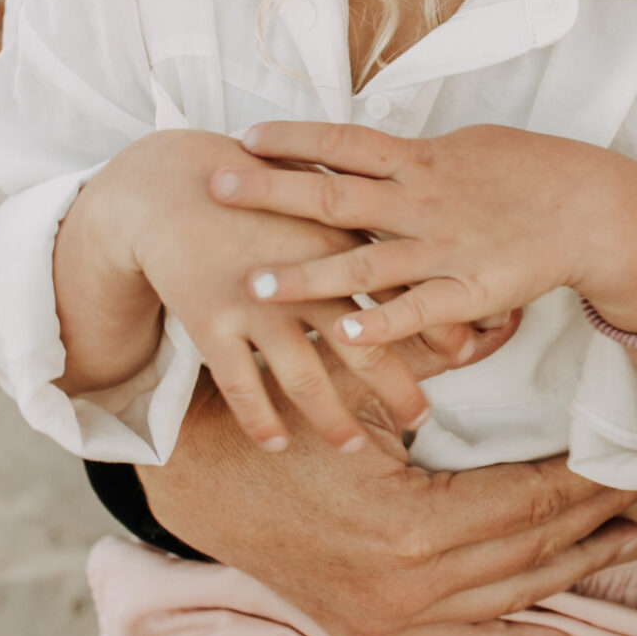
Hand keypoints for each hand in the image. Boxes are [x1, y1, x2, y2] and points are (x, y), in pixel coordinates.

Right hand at [63, 130, 487, 454]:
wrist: (171, 186)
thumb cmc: (261, 190)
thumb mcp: (322, 198)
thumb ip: (372, 227)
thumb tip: (433, 254)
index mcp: (338, 242)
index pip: (402, 294)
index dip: (436, 327)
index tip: (466, 356)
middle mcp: (303, 277)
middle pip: (363, 346)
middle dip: (398, 389)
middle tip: (422, 420)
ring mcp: (254, 304)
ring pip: (305, 379)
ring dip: (334, 419)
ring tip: (356, 448)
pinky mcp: (209, 322)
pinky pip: (240, 386)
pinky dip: (260, 419)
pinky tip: (276, 443)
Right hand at [139, 372, 636, 635]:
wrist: (201, 476)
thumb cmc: (284, 415)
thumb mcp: (361, 381)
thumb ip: (437, 358)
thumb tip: (510, 325)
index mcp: (412, 522)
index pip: (527, 503)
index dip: (581, 481)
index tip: (622, 458)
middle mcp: (406, 583)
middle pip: (526, 551)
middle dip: (590, 522)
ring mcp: (386, 615)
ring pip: (502, 600)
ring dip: (565, 573)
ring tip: (619, 542)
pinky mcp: (369, 628)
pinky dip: (504, 635)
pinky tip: (549, 625)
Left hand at [213, 122, 636, 346]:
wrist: (593, 208)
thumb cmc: (534, 172)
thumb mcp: (470, 148)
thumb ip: (418, 158)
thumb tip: (378, 153)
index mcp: (422, 160)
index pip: (344, 143)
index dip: (294, 140)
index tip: (244, 137)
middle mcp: (421, 200)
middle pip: (333, 195)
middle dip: (271, 193)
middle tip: (215, 188)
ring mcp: (442, 248)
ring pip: (363, 261)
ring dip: (306, 276)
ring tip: (255, 287)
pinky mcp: (468, 291)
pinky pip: (417, 310)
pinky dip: (379, 322)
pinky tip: (342, 334)